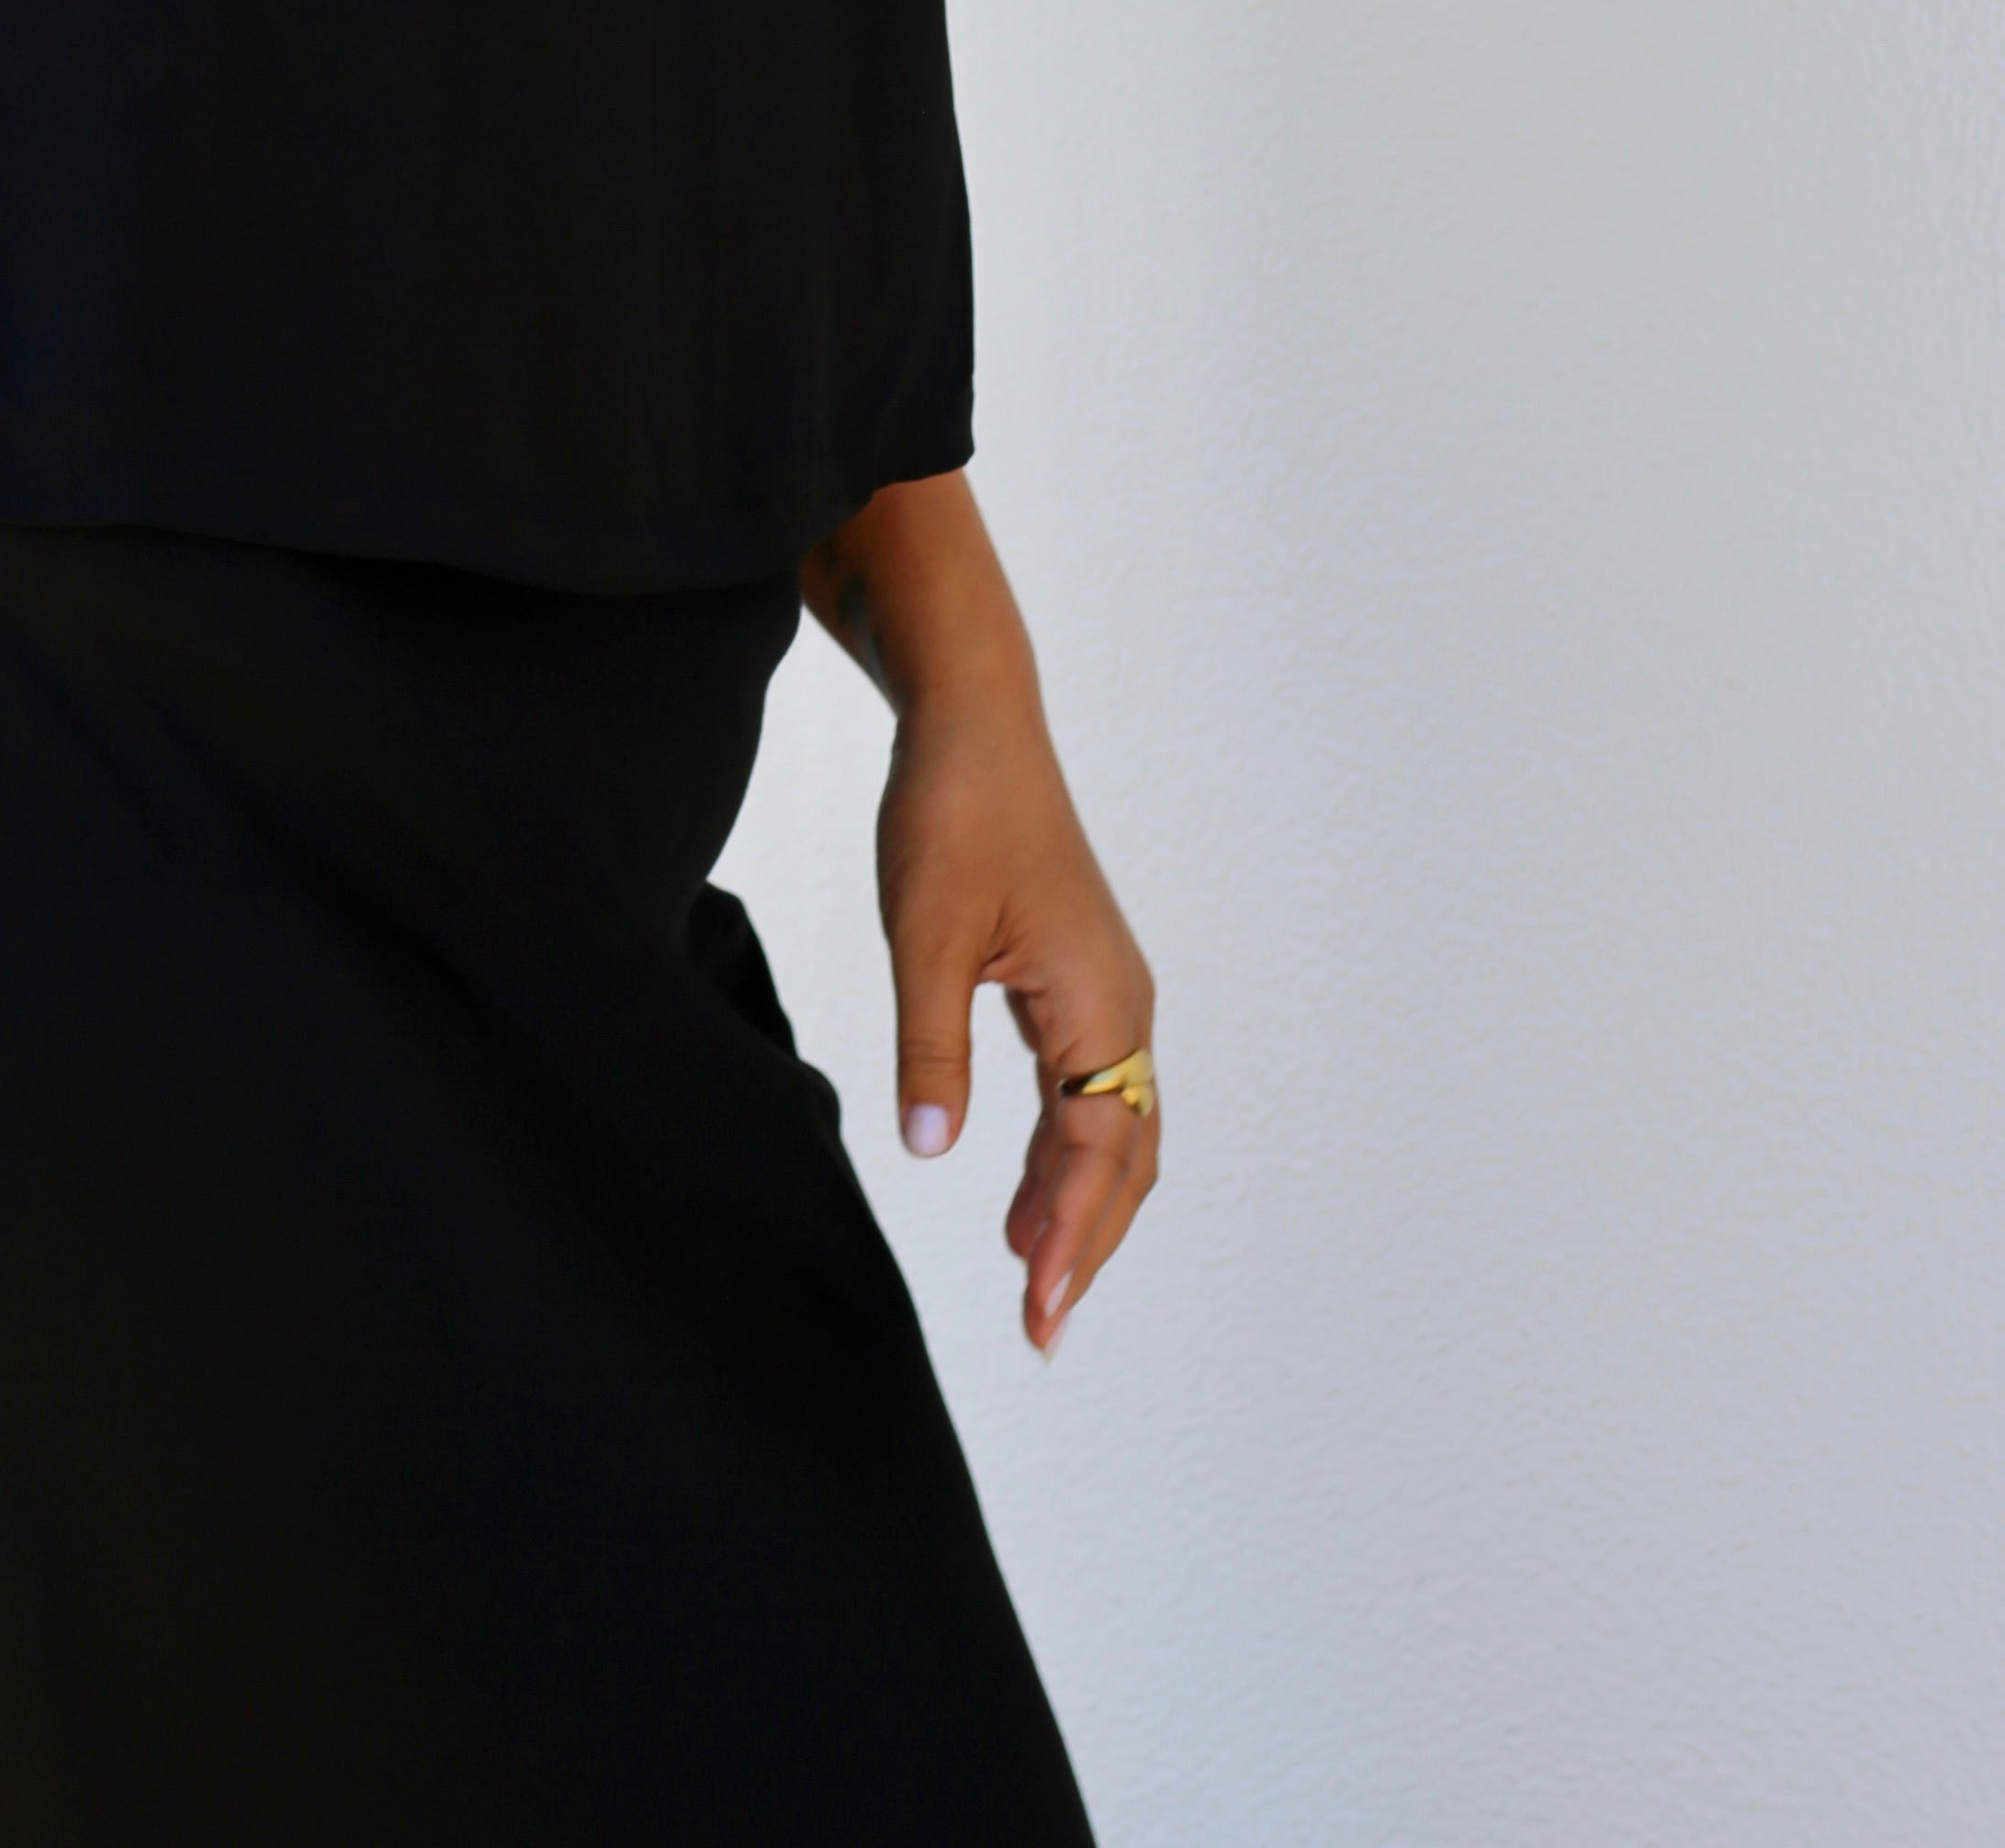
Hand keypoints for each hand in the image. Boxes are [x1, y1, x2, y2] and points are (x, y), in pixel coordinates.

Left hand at [875, 682, 1158, 1353]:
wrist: (974, 721)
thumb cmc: (952, 812)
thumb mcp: (925, 935)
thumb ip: (930, 1045)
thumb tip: (931, 1149)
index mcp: (1100, 1002)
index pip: (1097, 1150)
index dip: (1070, 1236)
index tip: (1037, 1309)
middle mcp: (1124, 1005)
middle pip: (1123, 1156)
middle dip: (1087, 1244)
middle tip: (1039, 1328)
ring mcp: (1106, 992)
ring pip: (1112, 1128)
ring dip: (1078, 1205)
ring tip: (1031, 1278)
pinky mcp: (1078, 977)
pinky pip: (1090, 1089)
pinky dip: (1065, 1154)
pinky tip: (1018, 1192)